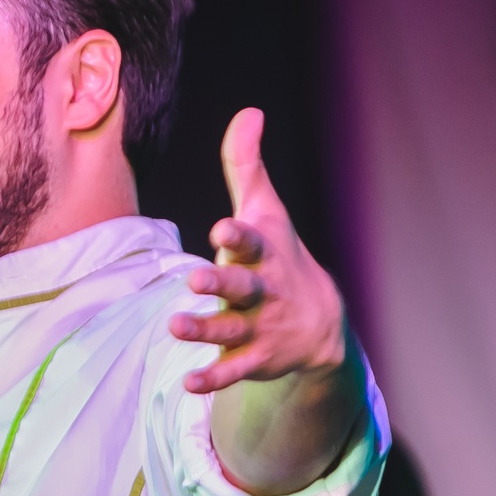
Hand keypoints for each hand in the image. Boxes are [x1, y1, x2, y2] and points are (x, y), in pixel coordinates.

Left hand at [170, 108, 345, 392]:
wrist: (320, 323)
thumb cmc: (281, 256)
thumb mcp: (267, 211)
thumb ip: (247, 166)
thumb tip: (248, 112)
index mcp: (263, 254)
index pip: (251, 242)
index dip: (237, 235)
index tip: (221, 229)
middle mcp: (262, 290)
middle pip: (241, 287)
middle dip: (221, 283)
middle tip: (196, 280)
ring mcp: (259, 327)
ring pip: (230, 330)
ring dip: (205, 330)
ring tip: (175, 326)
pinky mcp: (253, 358)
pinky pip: (232, 371)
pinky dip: (213, 378)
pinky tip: (189, 382)